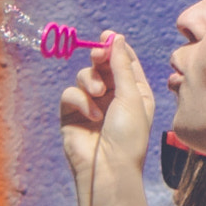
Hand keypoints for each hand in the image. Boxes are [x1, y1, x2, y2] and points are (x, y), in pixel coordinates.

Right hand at [58, 32, 155, 188]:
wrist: (109, 168)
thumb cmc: (129, 136)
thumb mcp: (131, 96)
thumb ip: (121, 65)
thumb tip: (116, 37)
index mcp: (135, 92)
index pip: (125, 62)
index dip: (116, 48)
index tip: (108, 37)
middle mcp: (114, 97)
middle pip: (103, 65)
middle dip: (100, 58)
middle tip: (98, 55)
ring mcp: (92, 105)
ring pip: (85, 76)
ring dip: (91, 81)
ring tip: (98, 95)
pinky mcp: (72, 114)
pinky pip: (71, 93)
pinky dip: (80, 100)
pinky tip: (91, 115)